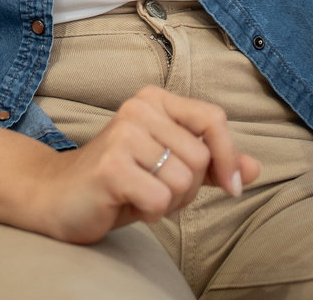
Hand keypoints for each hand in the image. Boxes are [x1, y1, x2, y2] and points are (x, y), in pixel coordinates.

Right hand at [30, 85, 261, 245]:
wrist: (57, 197)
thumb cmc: (119, 182)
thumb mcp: (169, 168)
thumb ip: (211, 164)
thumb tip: (255, 168)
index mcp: (155, 100)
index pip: (214, 119)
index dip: (229, 157)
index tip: (232, 187)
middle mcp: (139, 107)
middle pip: (201, 158)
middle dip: (188, 188)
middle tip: (157, 189)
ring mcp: (123, 133)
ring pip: (183, 181)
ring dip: (169, 202)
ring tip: (140, 194)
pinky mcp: (111, 166)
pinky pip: (160, 199)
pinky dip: (151, 212)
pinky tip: (127, 203)